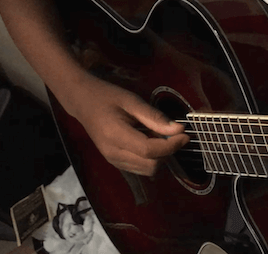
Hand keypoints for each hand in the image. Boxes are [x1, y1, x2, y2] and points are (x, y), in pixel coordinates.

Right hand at [72, 75, 188, 175]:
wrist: (82, 102)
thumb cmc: (107, 96)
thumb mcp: (132, 101)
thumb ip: (154, 117)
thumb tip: (178, 130)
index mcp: (116, 136)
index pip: (150, 151)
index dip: (171, 145)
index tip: (185, 134)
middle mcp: (114, 154)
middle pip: (151, 166)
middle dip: (167, 152)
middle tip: (172, 133)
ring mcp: (113, 161)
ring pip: (147, 170)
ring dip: (160, 157)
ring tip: (159, 136)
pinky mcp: (115, 163)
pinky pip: (140, 168)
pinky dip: (151, 159)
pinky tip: (149, 141)